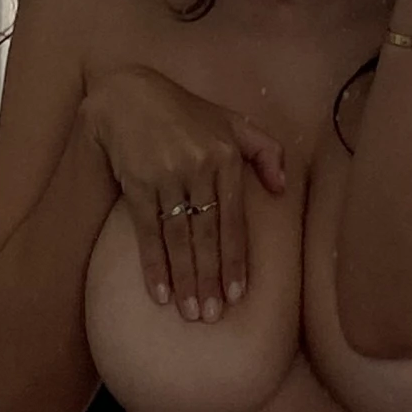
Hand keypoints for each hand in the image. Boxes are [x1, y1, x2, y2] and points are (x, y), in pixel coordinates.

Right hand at [81, 65, 286, 320]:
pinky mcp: (137, 184)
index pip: (234, 218)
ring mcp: (167, 176)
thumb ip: (264, 150)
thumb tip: (282, 188)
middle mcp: (199, 167)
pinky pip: (147, 232)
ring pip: (180, 238)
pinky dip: (153, 265)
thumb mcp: (231, 121)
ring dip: (185, 279)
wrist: (129, 95)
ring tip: (191, 313)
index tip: (238, 294)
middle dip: (211, 278)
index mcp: (226, 156)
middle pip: (207, 234)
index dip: (236, 259)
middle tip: (214, 316)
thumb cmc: (186, 113)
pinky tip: (159, 293)